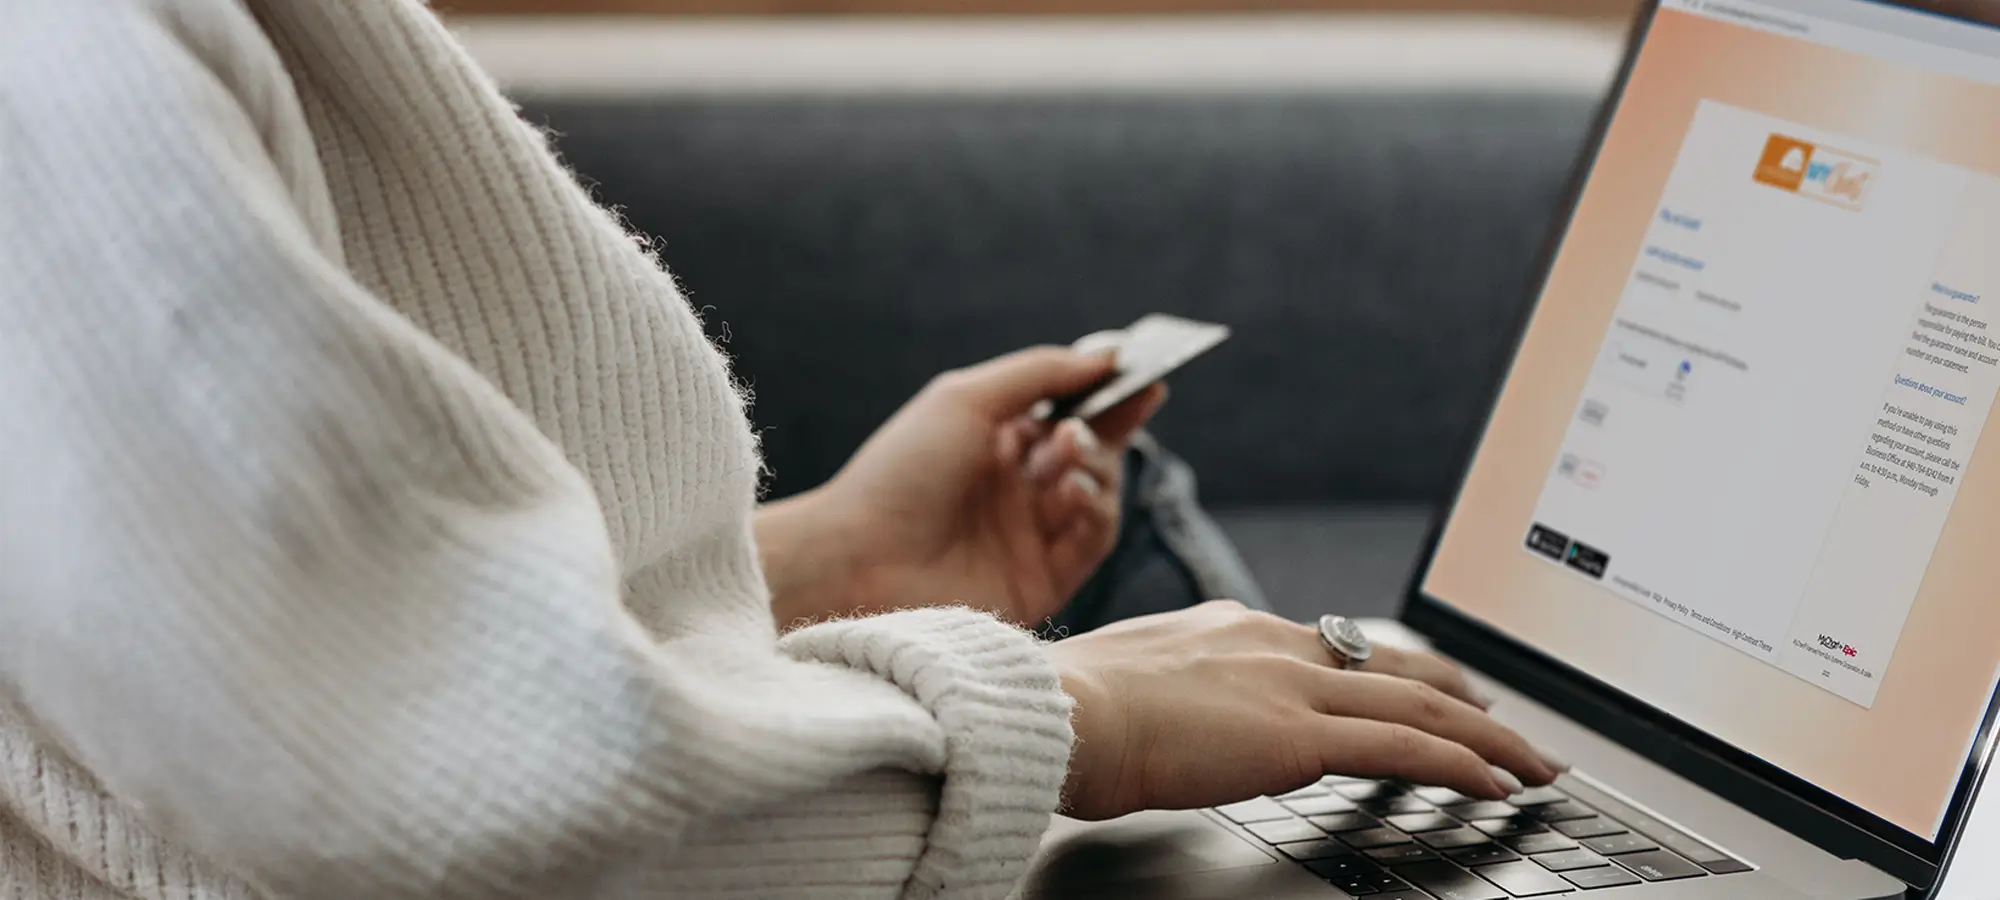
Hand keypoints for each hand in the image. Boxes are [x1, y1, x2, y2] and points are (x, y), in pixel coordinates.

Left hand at [757, 346, 1165, 626]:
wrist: (857, 558)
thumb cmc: (900, 471)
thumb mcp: (967, 399)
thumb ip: (1041, 372)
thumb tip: (1110, 355)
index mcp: (996, 444)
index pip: (1071, 414)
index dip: (1111, 395)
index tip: (1148, 375)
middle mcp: (1017, 490)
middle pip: (1093, 453)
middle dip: (1102, 431)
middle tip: (1079, 426)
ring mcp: (1030, 537)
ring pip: (1099, 494)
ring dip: (1094, 467)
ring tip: (1065, 456)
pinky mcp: (1041, 582)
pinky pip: (1093, 541)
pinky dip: (1095, 510)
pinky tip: (1071, 492)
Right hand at [1047, 601, 1567, 820]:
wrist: (1063, 710)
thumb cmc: (1076, 707)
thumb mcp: (1133, 678)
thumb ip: (1178, 689)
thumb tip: (1185, 714)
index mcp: (1234, 628)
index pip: (1336, 645)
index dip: (1393, 668)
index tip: (1425, 685)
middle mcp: (1274, 645)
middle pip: (1395, 665)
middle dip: (1460, 696)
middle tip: (1503, 722)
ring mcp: (1292, 687)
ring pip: (1418, 704)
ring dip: (1486, 736)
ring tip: (1529, 762)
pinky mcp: (1298, 736)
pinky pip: (1403, 749)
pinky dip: (1460, 766)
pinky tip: (1494, 784)